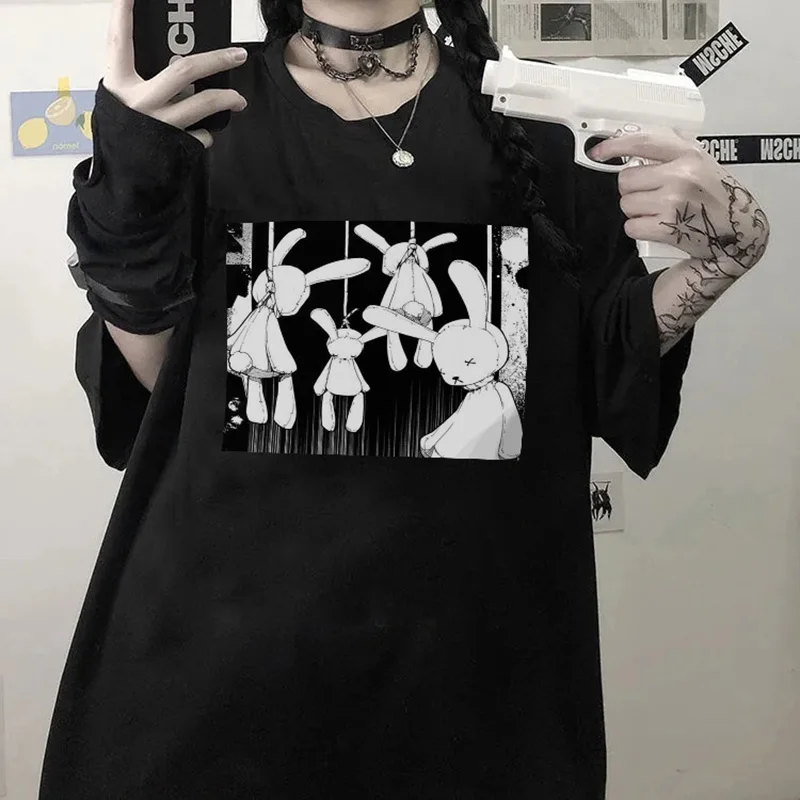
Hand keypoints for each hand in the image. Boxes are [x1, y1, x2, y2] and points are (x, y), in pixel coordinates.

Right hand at [103, 0, 248, 147]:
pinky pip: (201, 134)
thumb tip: (180, 73)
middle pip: (184, 70)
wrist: (122, 181)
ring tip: (239, 100)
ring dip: (227, 99)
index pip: (118, 41)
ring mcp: (160, 124)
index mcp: (118, 85)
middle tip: (238, 54)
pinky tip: (203, 132)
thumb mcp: (120, 104)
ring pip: (203, 103)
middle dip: (216, 59)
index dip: (122, 14)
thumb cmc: (123, 136)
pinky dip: (206, 132)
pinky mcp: (176, 146)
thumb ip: (141, 85)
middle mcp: (140, 102)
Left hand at [589, 131, 769, 271]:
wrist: (738, 232)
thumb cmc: (717, 197)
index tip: (598, 152)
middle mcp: (680, 175)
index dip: (615, 146)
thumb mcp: (702, 162)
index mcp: (689, 155)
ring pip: (626, 204)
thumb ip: (672, 150)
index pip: (643, 143)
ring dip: (637, 211)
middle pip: (626, 180)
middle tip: (654, 196)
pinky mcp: (665, 227)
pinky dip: (640, 229)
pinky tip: (659, 226)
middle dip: (633, 190)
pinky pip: (631, 226)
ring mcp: (672, 202)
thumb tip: (633, 143)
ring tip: (660, 212)